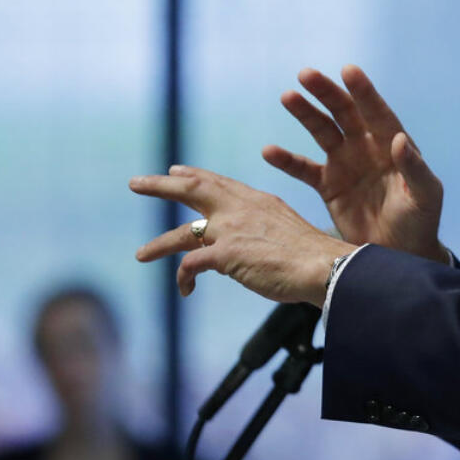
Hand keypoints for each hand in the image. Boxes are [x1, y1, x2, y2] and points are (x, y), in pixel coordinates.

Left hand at [130, 165, 354, 304]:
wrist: (322, 266)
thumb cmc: (312, 255)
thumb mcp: (285, 228)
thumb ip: (263, 228)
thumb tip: (249, 243)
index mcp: (256, 201)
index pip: (219, 183)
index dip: (195, 175)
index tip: (176, 169)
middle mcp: (240, 209)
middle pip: (193, 190)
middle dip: (161, 185)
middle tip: (136, 183)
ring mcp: (231, 230)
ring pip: (183, 231)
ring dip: (159, 244)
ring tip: (141, 255)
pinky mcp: (225, 254)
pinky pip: (191, 264)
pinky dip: (183, 278)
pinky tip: (185, 289)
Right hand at [261, 65, 446, 262]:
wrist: (400, 255)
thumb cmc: (421, 222)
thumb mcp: (424, 196)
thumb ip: (414, 169)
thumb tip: (399, 139)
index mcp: (392, 145)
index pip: (377, 112)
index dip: (363, 92)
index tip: (349, 71)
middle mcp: (366, 147)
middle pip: (344, 113)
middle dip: (326, 93)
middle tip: (306, 74)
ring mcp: (345, 164)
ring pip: (322, 131)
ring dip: (305, 114)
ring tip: (288, 96)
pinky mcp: (329, 186)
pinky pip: (304, 169)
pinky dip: (287, 160)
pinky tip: (268, 152)